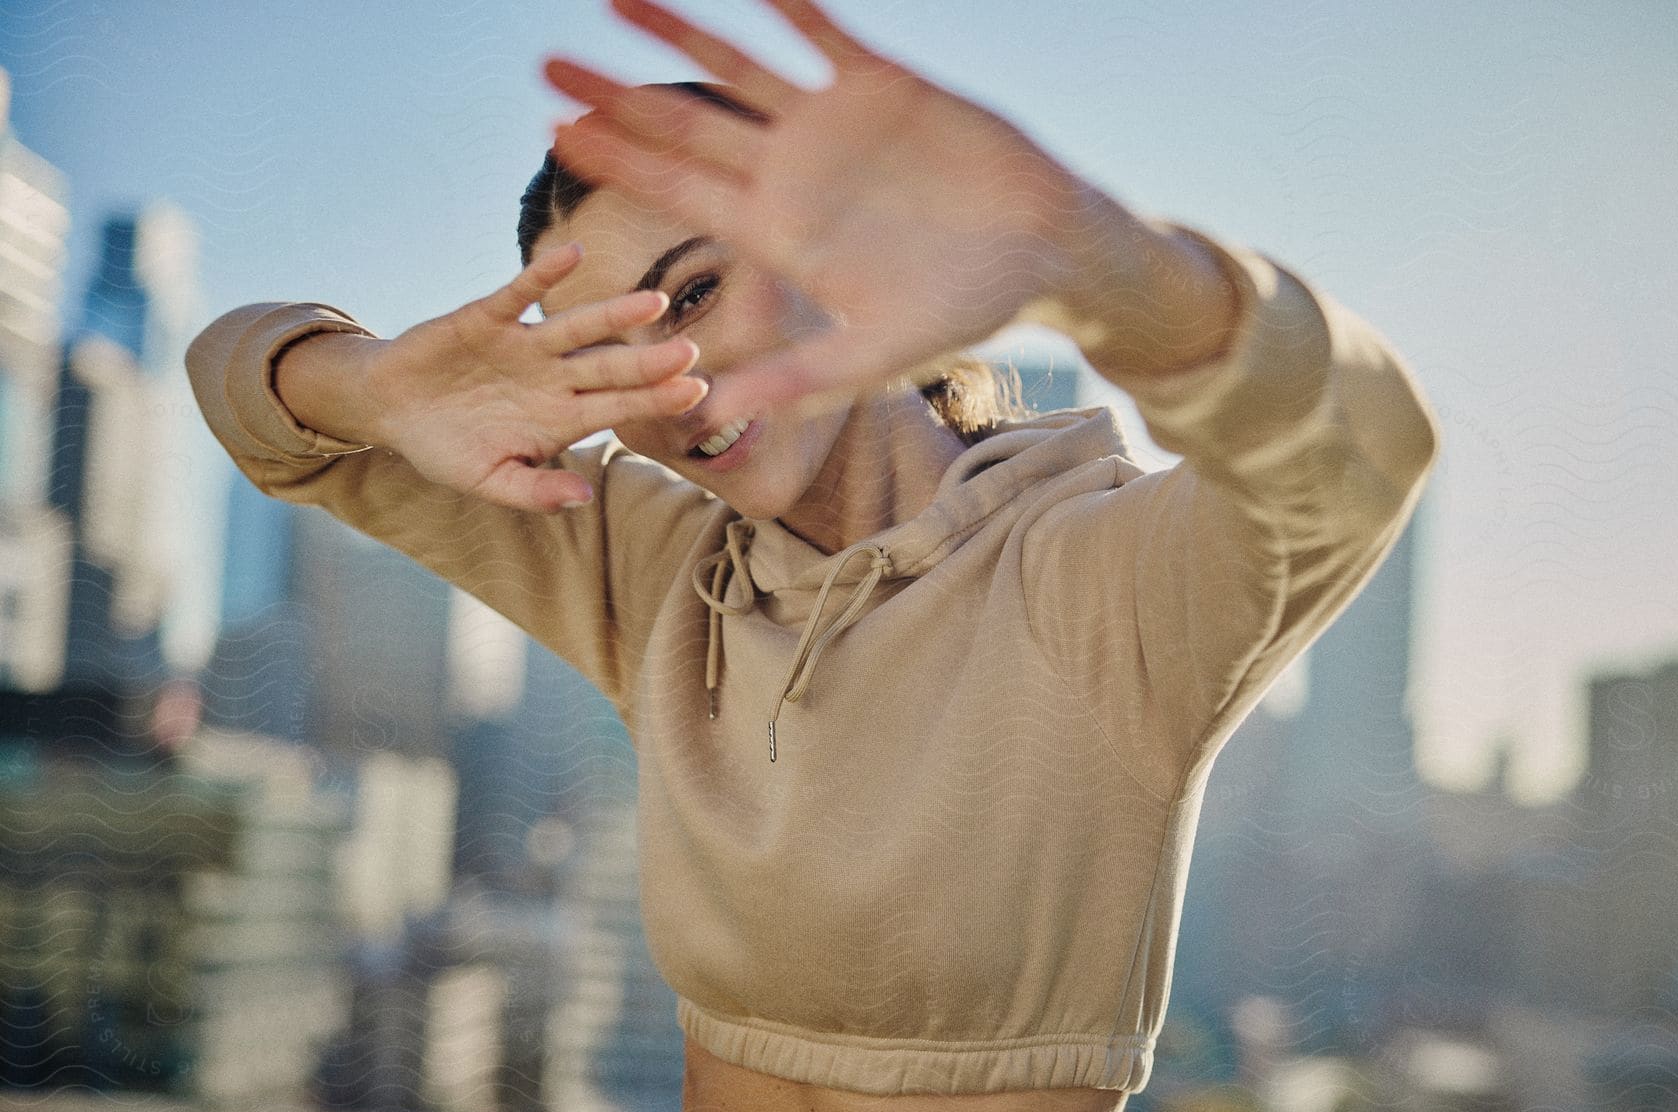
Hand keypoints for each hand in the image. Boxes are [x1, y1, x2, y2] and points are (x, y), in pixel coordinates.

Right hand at [364, 243, 709, 512]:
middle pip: (610, 366)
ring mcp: (524, 345)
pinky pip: (519, 292)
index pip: (618, 407)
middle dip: (649, 362)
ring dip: (613, 314)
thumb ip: (534, 492)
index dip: (655, 399)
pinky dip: (543, 274)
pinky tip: (573, 255)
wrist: (392, 409)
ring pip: (576, 327)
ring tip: (654, 302)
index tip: (696, 392)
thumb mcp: (487, 480)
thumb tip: (583, 500)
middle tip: (692, 352)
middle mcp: (553, 377)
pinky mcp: (488, 317)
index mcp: (561, 418)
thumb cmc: (447, 447)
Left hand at [544, 0, 1090, 425]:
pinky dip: (785, 2)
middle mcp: (792, 173)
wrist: (1041, 251)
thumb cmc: (962, 306)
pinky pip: (820, 32)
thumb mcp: (875, 354)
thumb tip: (711, 415)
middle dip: (615, 97)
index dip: (616, 164)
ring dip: (677, 32)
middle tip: (545, 66)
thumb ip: (796, 380)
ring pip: (737, 68)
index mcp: (780, 233)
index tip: (553, 138)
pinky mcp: (881, 85)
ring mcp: (831, 126)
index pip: (679, 191)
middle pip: (684, 126)